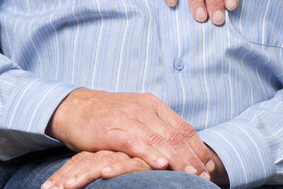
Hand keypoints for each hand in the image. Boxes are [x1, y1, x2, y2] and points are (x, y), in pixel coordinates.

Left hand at [39, 150, 149, 188]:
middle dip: (66, 176)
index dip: (62, 175)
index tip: (46, 188)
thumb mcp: (112, 165)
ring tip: (67, 186)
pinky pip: (129, 163)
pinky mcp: (144, 159)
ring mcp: (128, 153)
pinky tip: (104, 173)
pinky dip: (116, 168)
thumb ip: (97, 168)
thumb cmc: (138, 164)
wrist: (170, 152)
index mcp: (104, 150)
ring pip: (101, 162)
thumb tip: (67, 185)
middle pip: (85, 162)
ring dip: (83, 175)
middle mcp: (113, 150)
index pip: (79, 162)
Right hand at [46, 88, 214, 177]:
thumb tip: (182, 150)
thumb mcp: (136, 116)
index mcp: (152, 104)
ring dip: (177, 159)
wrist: (73, 107)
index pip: (184, 128)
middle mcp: (142, 108)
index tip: (210, 168)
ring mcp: (126, 118)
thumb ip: (157, 129)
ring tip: (191, 174)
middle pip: (175, 135)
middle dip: (193, 158)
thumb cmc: (107, 116)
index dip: (199, 149)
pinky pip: (133, 142)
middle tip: (205, 177)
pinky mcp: (109, 130)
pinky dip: (149, 153)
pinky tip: (161, 164)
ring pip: (158, 139)